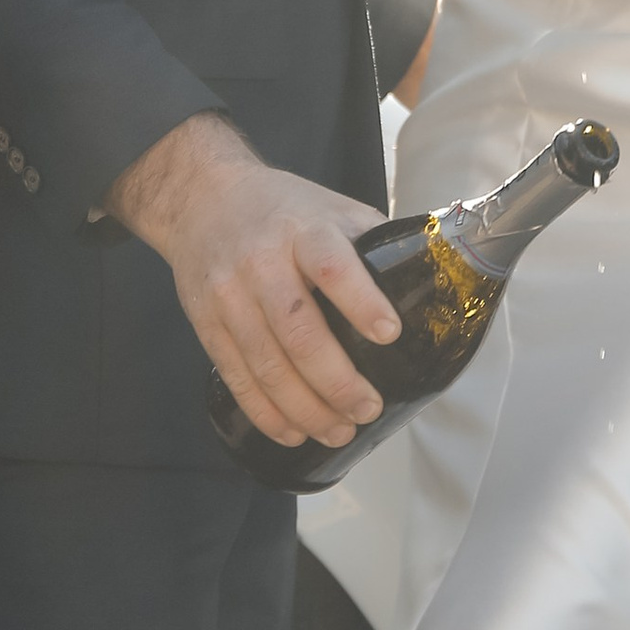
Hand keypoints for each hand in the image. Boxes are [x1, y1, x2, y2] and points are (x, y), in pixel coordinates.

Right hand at [102, 113, 399, 448]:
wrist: (201, 197)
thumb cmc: (283, 208)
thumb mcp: (331, 208)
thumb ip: (372, 243)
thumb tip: (429, 281)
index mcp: (304, 229)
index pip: (332, 265)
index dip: (361, 302)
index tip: (390, 334)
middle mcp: (262, 261)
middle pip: (298, 329)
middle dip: (336, 380)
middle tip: (368, 409)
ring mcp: (229, 294)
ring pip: (266, 362)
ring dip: (305, 407)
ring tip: (339, 432)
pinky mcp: (206, 322)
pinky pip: (236, 374)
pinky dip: (264, 411)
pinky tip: (292, 432)